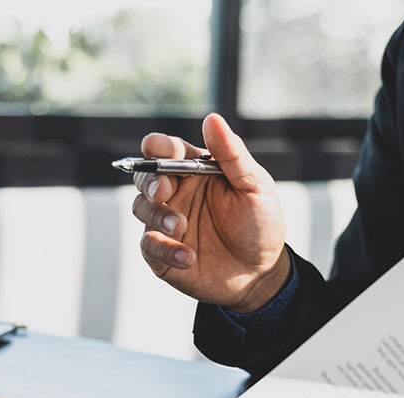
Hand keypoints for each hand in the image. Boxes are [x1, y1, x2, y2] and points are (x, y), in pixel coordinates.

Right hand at [133, 113, 290, 312]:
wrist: (262, 273)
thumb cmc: (260, 225)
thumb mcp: (255, 186)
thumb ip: (232, 154)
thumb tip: (213, 119)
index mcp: (195, 170)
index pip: (166, 149)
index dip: (159, 146)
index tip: (163, 151)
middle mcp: (177, 193)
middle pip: (145, 176)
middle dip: (149, 181)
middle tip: (164, 193)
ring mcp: (167, 223)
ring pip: (141, 208)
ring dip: (158, 215)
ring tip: (181, 227)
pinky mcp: (163, 253)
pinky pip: (149, 245)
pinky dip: (164, 249)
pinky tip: (188, 256)